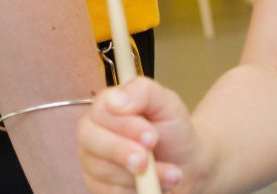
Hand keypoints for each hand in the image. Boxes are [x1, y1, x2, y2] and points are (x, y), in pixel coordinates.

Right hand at [79, 78, 201, 192]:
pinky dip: (134, 191)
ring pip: (101, 169)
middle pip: (90, 139)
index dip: (126, 125)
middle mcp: (92, 132)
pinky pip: (108, 191)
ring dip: (138, 176)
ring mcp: (91, 160)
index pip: (101, 110)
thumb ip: (144, 92)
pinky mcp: (97, 186)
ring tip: (171, 175)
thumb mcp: (168, 104)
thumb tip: (117, 99)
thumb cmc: (172, 131)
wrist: (186, 164)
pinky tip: (155, 187)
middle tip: (148, 162)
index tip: (152, 137)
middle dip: (122, 152)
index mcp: (107, 106)